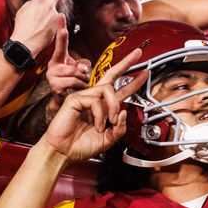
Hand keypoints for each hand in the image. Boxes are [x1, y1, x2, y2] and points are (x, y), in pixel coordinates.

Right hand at [10, 0, 72, 56]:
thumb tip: (36, 3)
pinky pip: (54, 22)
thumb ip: (31, 4)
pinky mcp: (58, 24)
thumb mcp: (23, 10)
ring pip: (53, 11)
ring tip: (41, 22)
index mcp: (37, 0)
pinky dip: (48, 25)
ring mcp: (54, 15)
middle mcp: (48, 6)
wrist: (26, 42)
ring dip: (48, 15)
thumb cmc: (22, 27)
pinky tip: (42, 31)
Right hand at [41, 48, 146, 162]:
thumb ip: (119, 127)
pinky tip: (96, 125)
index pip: (119, 89)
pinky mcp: (74, 99)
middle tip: (137, 54)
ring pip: (107, 90)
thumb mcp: (108, 139)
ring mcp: (83, 97)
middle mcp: (94, 99)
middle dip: (126, 63)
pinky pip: (94, 100)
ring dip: (113, 106)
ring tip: (109, 121)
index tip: (144, 73)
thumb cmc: (80, 146)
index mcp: (102, 108)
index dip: (132, 82)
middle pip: (111, 75)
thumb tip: (123, 111)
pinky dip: (100, 115)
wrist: (63, 153)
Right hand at [45, 23, 90, 106]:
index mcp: (58, 60)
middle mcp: (52, 66)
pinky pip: (73, 83)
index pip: (60, 43)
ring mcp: (52, 76)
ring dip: (82, 82)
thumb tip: (82, 69)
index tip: (61, 15)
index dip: (61, 28)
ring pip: (75, 74)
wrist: (63, 102)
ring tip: (77, 86)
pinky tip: (73, 91)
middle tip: (79, 80)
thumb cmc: (72, 85)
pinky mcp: (54, 86)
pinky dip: (78, 88)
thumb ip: (81, 66)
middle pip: (75, 65)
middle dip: (82, 74)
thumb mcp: (79, 71)